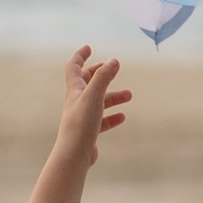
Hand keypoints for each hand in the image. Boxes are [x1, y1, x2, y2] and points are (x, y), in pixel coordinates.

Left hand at [52, 44, 131, 163]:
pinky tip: (122, 117)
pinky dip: (112, 116)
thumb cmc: (81, 124)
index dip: (80, 56)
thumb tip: (114, 60)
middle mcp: (76, 102)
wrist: (73, 154)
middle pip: (86, 82)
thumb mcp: (94, 96)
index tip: (89, 47)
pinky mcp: (88, 132)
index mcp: (74, 91)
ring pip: (98, 101)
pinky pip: (101, 120)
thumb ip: (104, 78)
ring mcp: (81, 117)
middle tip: (110, 68)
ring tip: (129, 95)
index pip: (73, 67)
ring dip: (112, 96)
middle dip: (99, 74)